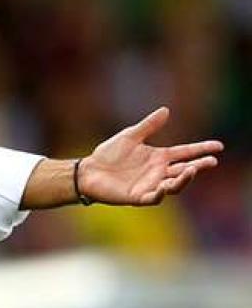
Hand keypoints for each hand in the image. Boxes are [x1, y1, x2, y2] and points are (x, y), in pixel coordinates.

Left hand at [79, 108, 223, 205]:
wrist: (89, 171)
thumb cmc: (109, 154)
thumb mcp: (130, 136)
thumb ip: (148, 126)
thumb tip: (166, 110)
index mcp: (159, 157)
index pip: (185, 153)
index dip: (201, 150)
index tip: (218, 146)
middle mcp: (158, 172)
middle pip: (184, 170)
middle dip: (199, 166)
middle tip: (211, 161)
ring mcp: (150, 185)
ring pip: (174, 185)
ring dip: (183, 179)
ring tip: (192, 170)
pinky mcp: (139, 197)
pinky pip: (154, 197)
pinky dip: (160, 193)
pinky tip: (164, 186)